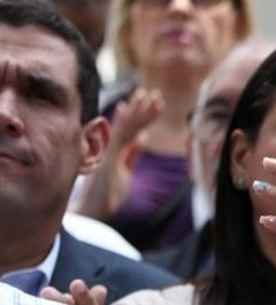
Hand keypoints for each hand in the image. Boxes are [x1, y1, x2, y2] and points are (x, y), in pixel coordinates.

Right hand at [77, 88, 162, 218]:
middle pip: (129, 124)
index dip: (143, 115)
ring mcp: (106, 153)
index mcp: (117, 150)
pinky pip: (116, 139)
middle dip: (142, 108)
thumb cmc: (106, 193)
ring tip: (149, 97)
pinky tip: (129, 111)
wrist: (91, 211)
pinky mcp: (105, 159)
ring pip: (124, 128)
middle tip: (154, 93)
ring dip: (137, 112)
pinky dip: (124, 125)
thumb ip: (133, 154)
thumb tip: (143, 137)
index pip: (132, 129)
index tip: (154, 102)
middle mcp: (110, 148)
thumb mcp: (125, 171)